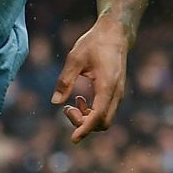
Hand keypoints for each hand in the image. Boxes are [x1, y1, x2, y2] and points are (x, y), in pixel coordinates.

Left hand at [53, 15, 128, 143]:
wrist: (115, 33)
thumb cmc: (94, 43)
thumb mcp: (75, 59)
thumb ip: (65, 80)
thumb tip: (55, 102)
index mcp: (107, 85)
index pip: (98, 115)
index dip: (85, 128)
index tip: (73, 138)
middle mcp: (116, 93)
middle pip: (103, 122)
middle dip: (84, 124)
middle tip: (67, 109)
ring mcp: (117, 94)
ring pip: (105, 119)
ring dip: (87, 118)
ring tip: (72, 105)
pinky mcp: (115, 93)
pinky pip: (105, 111)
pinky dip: (92, 113)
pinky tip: (80, 99)